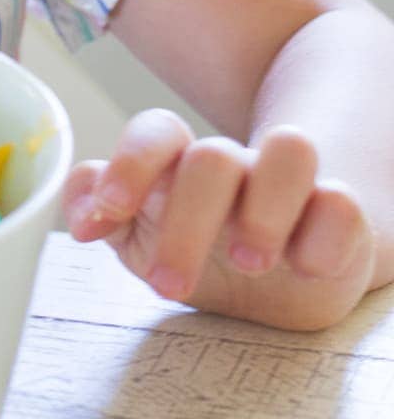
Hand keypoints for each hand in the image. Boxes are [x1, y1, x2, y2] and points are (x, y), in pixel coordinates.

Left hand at [62, 109, 377, 330]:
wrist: (282, 279)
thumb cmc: (201, 249)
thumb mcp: (141, 238)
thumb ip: (102, 215)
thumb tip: (78, 218)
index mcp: (180, 164)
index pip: (157, 132)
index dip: (130, 162)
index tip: (110, 210)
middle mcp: (235, 165)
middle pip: (212, 157)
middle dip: (186, 223)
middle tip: (167, 285)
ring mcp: (290, 185)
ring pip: (290, 150)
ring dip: (265, 208)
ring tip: (248, 262)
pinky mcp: (337, 215)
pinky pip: (340, 203)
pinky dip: (323, 234)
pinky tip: (305, 265)